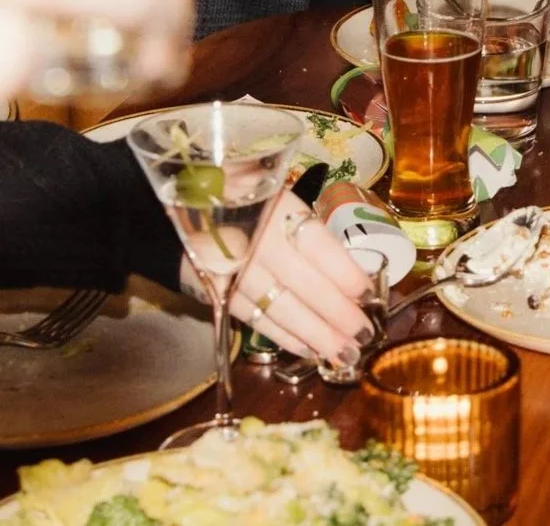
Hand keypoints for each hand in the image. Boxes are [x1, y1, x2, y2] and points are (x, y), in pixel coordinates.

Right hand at [215, 195, 376, 363]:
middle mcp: (255, 241)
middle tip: (364, 333)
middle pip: (303, 284)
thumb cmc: (247, 199)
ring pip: (281, 309)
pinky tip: (310, 350)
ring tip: (345, 353)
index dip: (344, 272)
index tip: (367, 292)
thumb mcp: (279, 196)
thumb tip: (351, 267)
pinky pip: (257, 321)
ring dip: (316, 335)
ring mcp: (234, 272)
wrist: (181, 210)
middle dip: (337, 313)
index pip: (317, 246)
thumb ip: (307, 227)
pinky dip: (285, 338)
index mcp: (276, 209)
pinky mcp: (219, 295)